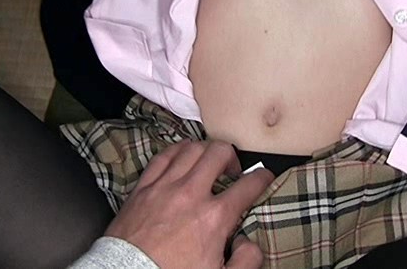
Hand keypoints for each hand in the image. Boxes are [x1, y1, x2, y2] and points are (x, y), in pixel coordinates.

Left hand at [104, 140, 274, 267]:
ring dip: (205, 151)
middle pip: (219, 153)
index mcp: (214, 218)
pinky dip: (177, 151)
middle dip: (232, 156)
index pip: (248, 185)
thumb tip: (250, 243)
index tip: (263, 177)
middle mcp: (190, 194)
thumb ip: (246, 261)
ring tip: (208, 162)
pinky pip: (163, 156)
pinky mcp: (143, 188)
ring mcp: (164, 187)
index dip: (262, 177)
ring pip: (191, 149)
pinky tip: (182, 156)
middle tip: (232, 171)